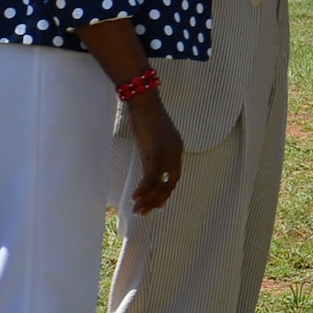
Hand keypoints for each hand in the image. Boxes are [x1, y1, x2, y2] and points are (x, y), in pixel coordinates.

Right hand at [125, 93, 183, 214]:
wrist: (143, 101)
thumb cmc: (144, 115)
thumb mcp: (152, 136)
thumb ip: (153, 151)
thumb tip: (148, 162)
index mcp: (177, 149)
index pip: (174, 177)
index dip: (165, 192)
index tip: (157, 204)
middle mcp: (176, 153)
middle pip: (170, 184)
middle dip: (157, 200)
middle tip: (145, 211)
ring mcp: (167, 154)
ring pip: (160, 184)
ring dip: (148, 199)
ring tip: (138, 209)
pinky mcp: (155, 153)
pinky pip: (151, 178)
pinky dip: (143, 190)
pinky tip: (135, 198)